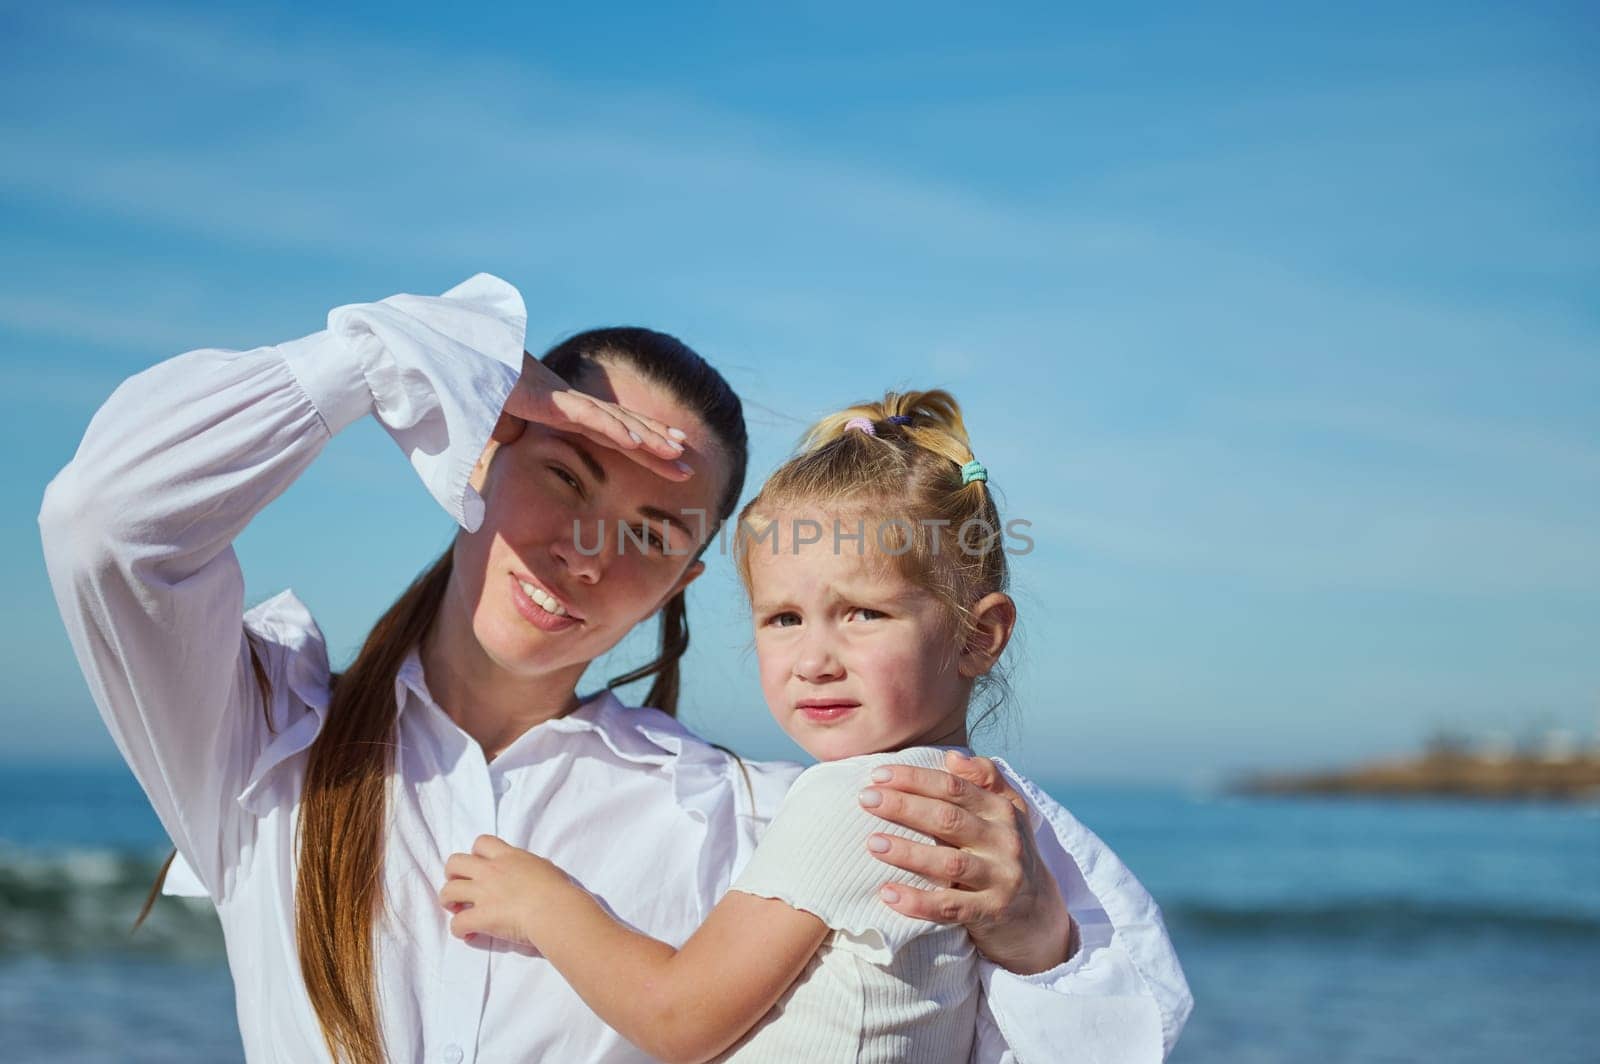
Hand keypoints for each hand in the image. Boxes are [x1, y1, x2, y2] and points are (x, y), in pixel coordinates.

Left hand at [439, 834, 569, 946]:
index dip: (476, 854)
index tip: (481, 867)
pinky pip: (457, 924)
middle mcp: (490, 871)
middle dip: (452, 874)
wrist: (554, 909)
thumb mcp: (545, 867)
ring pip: (448, 891)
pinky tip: (469, 933)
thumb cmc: (558, 889)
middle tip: (461, 887)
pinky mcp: (480, 917)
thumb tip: (534, 871)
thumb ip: (532, 866)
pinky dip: (459, 930)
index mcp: (508, 856)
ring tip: (457, 910)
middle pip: (455, 862)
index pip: (481, 843)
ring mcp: (483, 893)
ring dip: (449, 901)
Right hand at [491, 352, 693, 480]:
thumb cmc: (476, 388)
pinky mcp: (552, 400)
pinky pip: (589, 418)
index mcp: (565, 413)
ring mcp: (565, 401)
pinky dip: (615, 430)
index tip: (670, 459)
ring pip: (616, 423)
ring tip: (679, 453)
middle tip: (689, 466)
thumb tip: (512, 441)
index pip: (613, 433)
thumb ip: (510, 434)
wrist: (459, 361)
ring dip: (649, 439)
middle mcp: (573, 405)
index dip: (643, 446)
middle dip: (659, 448)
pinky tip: (639, 443)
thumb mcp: (499, 423)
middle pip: (626, 429)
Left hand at [860, 750, 1076, 974]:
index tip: (877, 775)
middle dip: (903, 806)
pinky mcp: (991, 913)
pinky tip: (887, 893)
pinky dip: (917, 901)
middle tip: (865, 799)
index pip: (953, 787)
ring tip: (872, 843)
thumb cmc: (1007, 853)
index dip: (914, 779)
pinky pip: (949, 907)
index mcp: (1003, 810)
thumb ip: (985, 779)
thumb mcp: (1007, 812)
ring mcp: (1001, 878)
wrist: (1039, 913)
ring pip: (948, 862)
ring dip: (907, 852)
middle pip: (947, 818)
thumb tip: (952, 757)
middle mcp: (1005, 841)